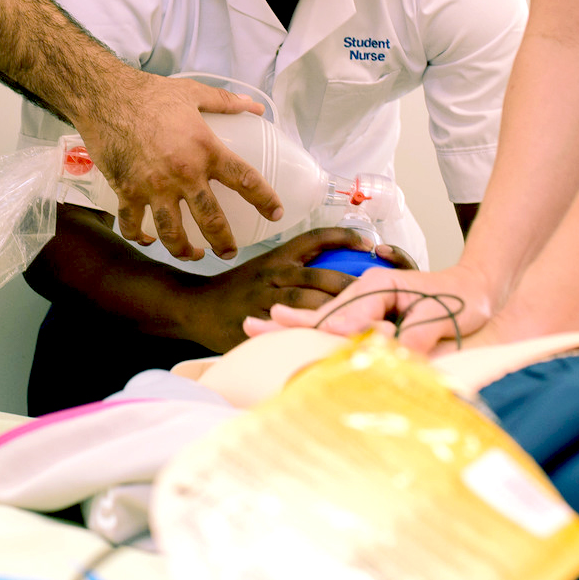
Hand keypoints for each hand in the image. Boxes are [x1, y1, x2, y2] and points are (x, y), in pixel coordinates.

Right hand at [72, 71, 282, 261]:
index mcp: (205, 149)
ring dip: (184, 250)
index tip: (275, 213)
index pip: (245, 180)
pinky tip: (146, 240)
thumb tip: (256, 107)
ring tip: (192, 254)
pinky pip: (132, 224)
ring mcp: (153, 187)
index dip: (265, 200)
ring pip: (172, 234)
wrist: (105, 96)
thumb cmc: (150, 93)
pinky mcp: (126, 191)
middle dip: (224, 243)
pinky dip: (138, 236)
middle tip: (229, 252)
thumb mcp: (193, 92)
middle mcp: (182, 174)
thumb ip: (226, 102)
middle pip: (211, 221)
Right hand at [165, 228, 382, 351]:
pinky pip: (290, 329)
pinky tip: (335, 342)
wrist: (196, 306)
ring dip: (339, 312)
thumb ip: (296, 271)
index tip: (368, 243)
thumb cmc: (236, 289)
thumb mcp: (264, 268)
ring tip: (368, 323)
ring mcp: (265, 299)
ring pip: (308, 303)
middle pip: (320, 276)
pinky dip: (314, 335)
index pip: (315, 239)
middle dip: (353, 286)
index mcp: (278, 257)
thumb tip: (338, 279)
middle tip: (382, 296)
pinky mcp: (258, 323)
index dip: (343, 237)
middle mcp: (273, 274)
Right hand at [257, 261, 496, 354]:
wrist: (477, 289)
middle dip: (290, 324)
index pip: (346, 317)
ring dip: (291, 326)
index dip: (337, 336)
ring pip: (323, 319)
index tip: (321, 349)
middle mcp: (364, 292)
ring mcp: (363, 303)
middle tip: (251, 325)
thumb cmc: (463, 300)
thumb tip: (401, 356)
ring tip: (255, 327)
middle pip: (323, 314)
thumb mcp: (444, 317)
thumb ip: (420, 337)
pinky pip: (334, 325)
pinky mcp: (367, 315)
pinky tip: (282, 329)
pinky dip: (308, 330)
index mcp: (378, 286)